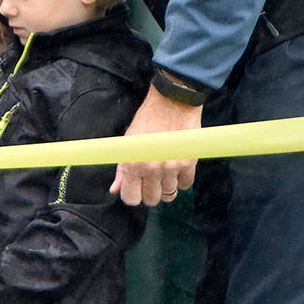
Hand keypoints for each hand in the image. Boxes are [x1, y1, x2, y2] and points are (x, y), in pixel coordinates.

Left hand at [109, 85, 201, 205]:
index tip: (136, 189)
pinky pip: (185, 185)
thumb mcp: (128, 143)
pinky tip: (176, 167)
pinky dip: (181, 180)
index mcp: (132, 164)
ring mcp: (171, 167)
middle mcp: (151, 169)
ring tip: (164, 169)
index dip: (133, 196)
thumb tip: (115, 190)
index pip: (131, 199)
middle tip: (151, 178)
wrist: (172, 103)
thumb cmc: (147, 121)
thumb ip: (121, 170)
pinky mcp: (189, 163)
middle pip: (152, 200)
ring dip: (166, 185)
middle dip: (150, 192)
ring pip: (169, 194)